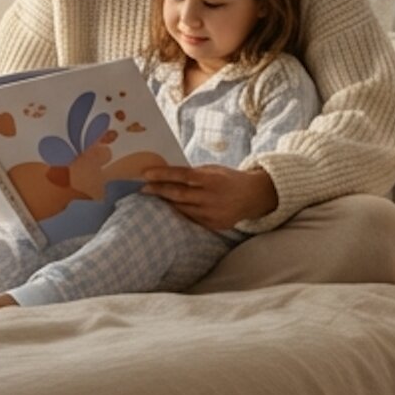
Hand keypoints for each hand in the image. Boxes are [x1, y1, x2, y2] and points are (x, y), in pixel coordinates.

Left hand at [139, 165, 278, 231]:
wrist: (252, 196)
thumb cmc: (228, 179)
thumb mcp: (213, 170)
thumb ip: (193, 174)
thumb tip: (166, 175)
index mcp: (211, 178)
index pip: (182, 175)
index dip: (162, 175)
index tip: (145, 174)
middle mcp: (211, 196)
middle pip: (179, 194)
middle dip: (158, 191)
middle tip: (142, 189)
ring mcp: (212, 213)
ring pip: (182, 208)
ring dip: (167, 203)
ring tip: (154, 198)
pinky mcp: (214, 225)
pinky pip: (191, 218)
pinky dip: (180, 212)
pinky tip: (171, 209)